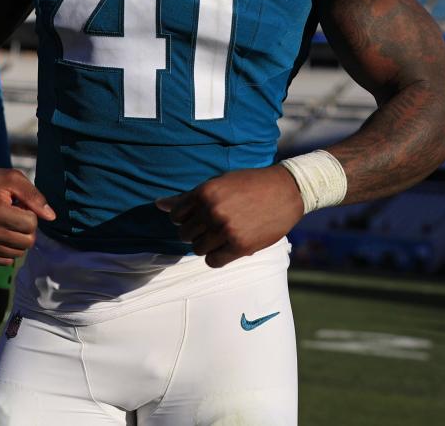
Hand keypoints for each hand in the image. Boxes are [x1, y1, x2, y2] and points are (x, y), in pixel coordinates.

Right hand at [0, 163, 55, 265]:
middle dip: (27, 228)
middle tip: (16, 214)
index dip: (30, 213)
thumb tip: (51, 217)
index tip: (20, 204)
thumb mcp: (13, 179)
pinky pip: (4, 260)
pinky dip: (8, 249)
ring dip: (19, 239)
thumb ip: (34, 197)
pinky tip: (1, 233)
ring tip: (8, 222)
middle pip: (26, 242)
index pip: (30, 224)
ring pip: (17, 253)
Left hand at [156, 166, 303, 267]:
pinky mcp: (240, 246)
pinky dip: (216, 257)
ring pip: (197, 249)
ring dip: (206, 245)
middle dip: (194, 232)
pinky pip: (213, 262)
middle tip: (211, 226)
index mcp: (205, 192)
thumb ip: (188, 197)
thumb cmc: (249, 184)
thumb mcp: (218, 183)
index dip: (185, 218)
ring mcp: (226, 230)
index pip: (175, 216)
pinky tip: (226, 246)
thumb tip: (158, 204)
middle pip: (184, 234)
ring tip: (220, 235)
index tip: (197, 216)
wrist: (286, 191)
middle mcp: (213, 211)